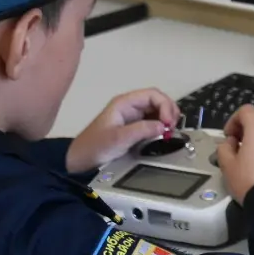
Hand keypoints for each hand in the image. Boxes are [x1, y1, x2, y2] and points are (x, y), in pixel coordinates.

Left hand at [66, 89, 180, 173]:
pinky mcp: (135, 127)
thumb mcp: (119, 138)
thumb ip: (142, 130)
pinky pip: (154, 121)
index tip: (169, 122)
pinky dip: (162, 126)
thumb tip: (163, 126)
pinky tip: (163, 134)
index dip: (165, 105)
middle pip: (158, 100)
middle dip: (169, 111)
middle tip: (172, 127)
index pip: (152, 95)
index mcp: (124, 103)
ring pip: (158, 110)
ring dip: (167, 118)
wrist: (81, 159)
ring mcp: (133, 116)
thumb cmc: (96, 146)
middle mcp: (130, 106)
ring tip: (169, 131)